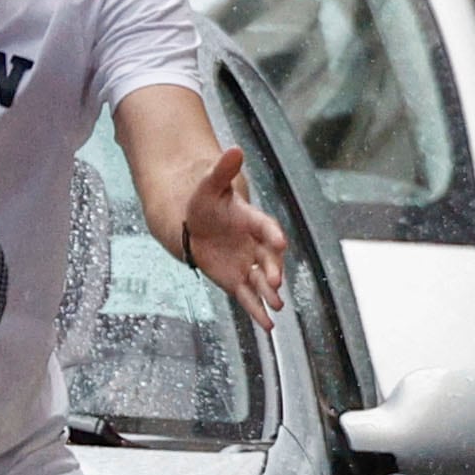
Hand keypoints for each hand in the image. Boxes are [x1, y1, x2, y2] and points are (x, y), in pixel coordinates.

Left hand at [175, 143, 288, 328]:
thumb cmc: (205, 202)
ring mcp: (247, 264)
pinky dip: (257, 312)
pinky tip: (267, 326)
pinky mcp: (236, 281)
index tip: (279, 242)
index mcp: (251, 220)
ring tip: (278, 306)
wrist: (195, 222)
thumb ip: (222, 170)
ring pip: (261, 282)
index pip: (264, 227)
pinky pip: (249, 299)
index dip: (272, 234)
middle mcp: (254, 244)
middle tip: (275, 280)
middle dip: (272, 269)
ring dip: (269, 294)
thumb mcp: (209, 185)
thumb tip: (233, 148)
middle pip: (267, 259)